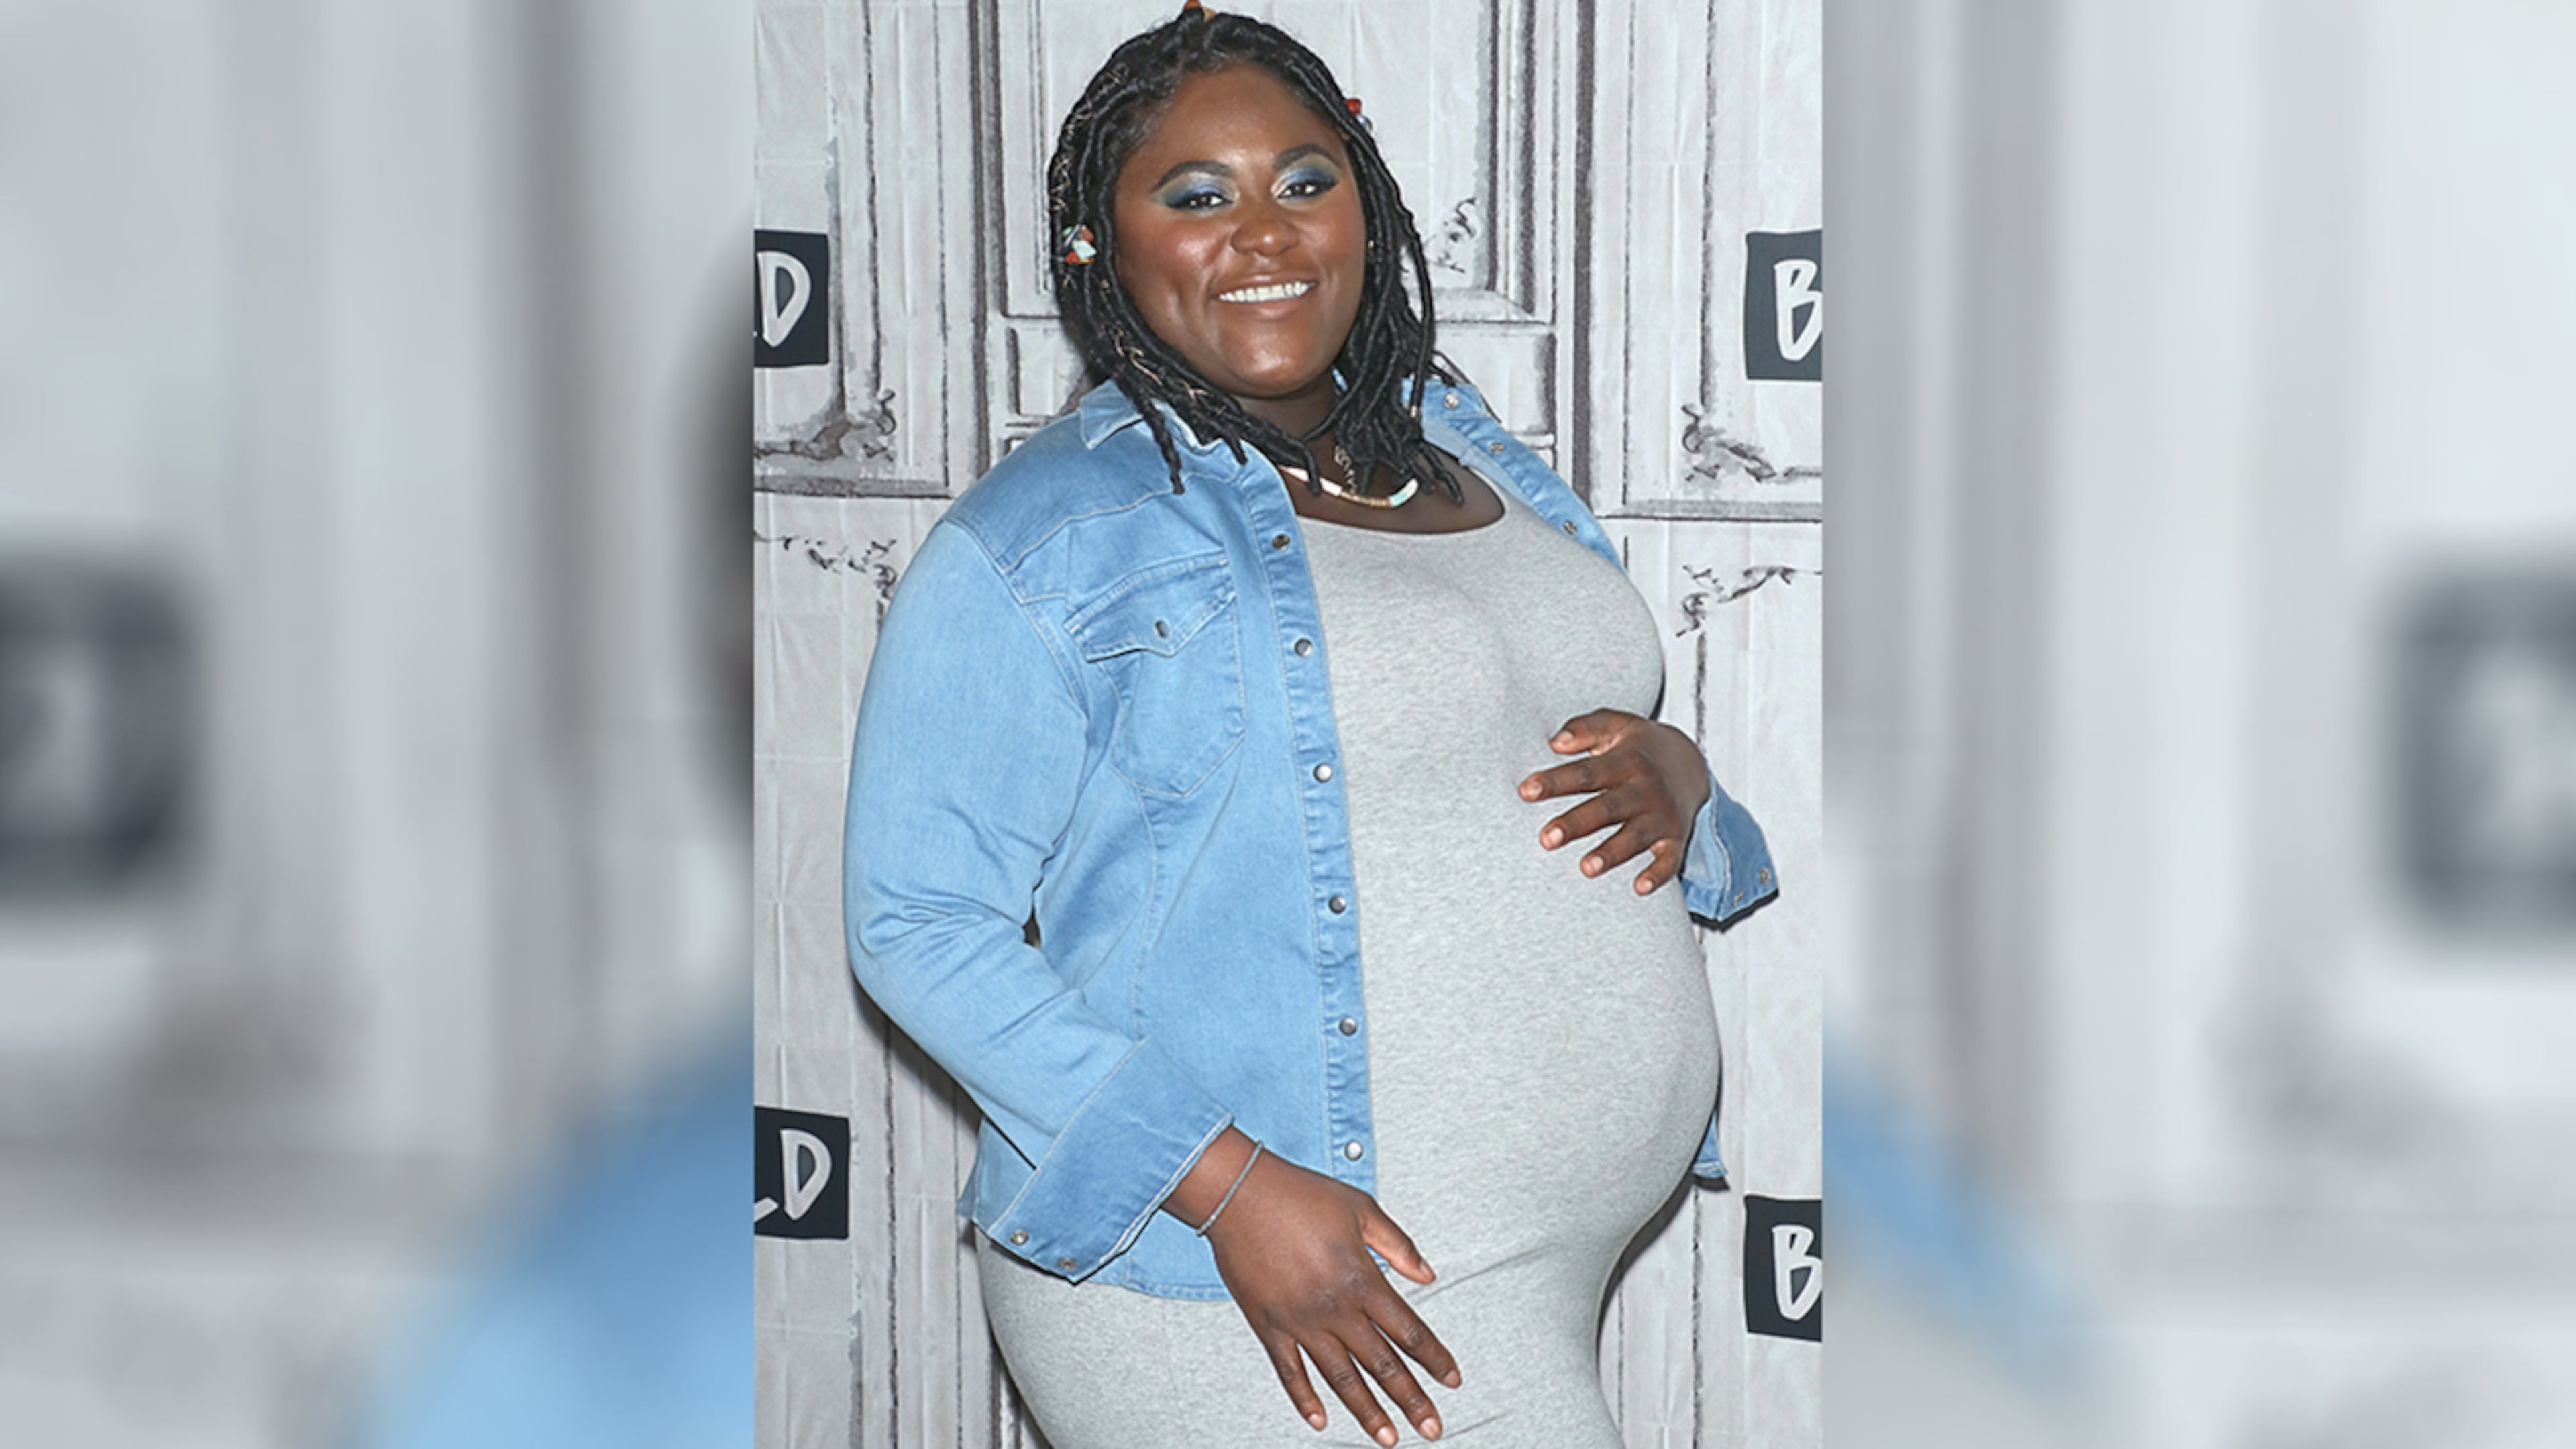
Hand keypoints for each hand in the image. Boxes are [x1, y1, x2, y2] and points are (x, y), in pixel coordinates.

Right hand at [1170, 1132, 1458, 1442]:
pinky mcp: (1268, 1325)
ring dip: (1367, 1412)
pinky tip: (1320, 1420)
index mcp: (1362, 1279)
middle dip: (1411, 1400)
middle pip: (1382, 1365)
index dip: (1435, 1359)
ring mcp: (1300, 1321)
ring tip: (1388, 1438)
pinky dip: (1305, 1400)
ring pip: (1341, 1379)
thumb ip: (1398, 1245)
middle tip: (1432, 1428)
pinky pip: (1289, 1372)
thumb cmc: (1299, 1194)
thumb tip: (1426, 1274)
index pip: (1410, 1331)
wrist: (1238, 1193)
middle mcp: (1334, 1308)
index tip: (1452, 1380)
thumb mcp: (1361, 1209)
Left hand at [1517, 708, 1713, 894]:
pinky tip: (1639, 888)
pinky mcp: (1675, 838)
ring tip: (1586, 867)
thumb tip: (1556, 742)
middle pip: (1607, 808)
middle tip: (1546, 838)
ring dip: (1612, 853)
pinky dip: (1658, 875)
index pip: (1586, 773)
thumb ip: (1585, 728)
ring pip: (1635, 837)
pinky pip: (1669, 860)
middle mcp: (1646, 790)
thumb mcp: (1616, 725)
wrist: (1691, 763)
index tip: (1526, 791)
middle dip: (1577, 823)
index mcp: (1627, 761)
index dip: (1556, 782)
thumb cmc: (1639, 747)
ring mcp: (1661, 816)